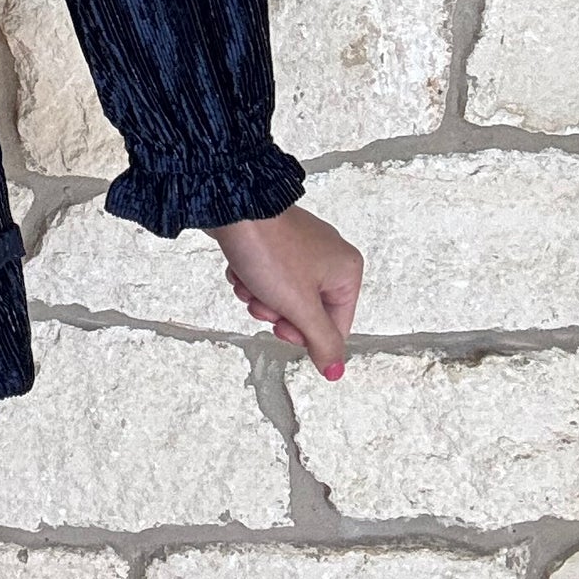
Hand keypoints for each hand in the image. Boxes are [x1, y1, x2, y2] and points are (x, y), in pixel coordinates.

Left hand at [210, 203, 361, 378]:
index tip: (282, 328)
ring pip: (282, 296)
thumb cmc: (269, 249)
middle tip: (263, 302)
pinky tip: (240, 268)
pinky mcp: (275, 242)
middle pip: (305, 312)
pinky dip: (250, 278)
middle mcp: (329, 256)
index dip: (304, 335)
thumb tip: (334, 371)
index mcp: (347, 270)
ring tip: (249, 280)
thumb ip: (320, 342)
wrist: (231, 207)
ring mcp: (301, 247)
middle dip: (277, 312)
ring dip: (259, 297)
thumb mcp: (300, 306)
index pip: (335, 328)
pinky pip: (266, 275)